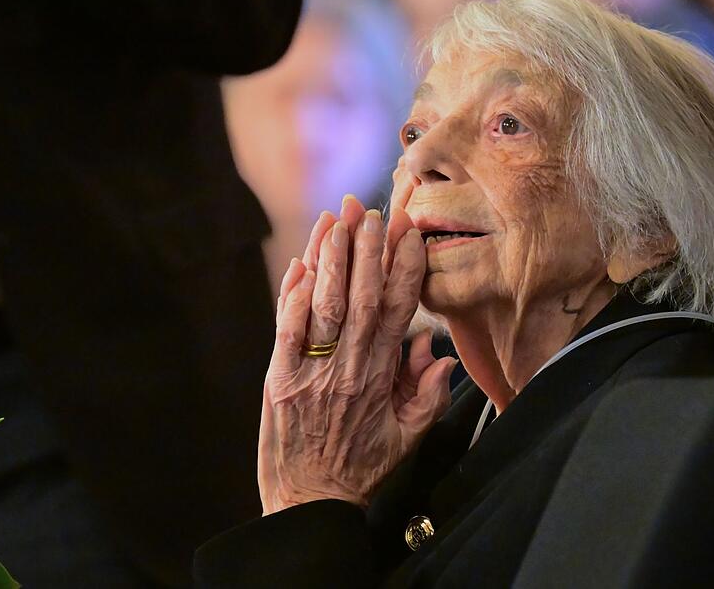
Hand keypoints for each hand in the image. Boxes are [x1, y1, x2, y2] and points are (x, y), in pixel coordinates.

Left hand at [259, 195, 456, 514]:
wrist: (308, 505)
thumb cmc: (358, 472)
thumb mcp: (407, 439)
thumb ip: (427, 393)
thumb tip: (435, 349)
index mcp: (381, 380)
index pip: (399, 311)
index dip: (404, 268)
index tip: (408, 233)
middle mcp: (348, 370)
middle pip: (362, 297)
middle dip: (367, 248)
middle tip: (370, 209)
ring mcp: (310, 373)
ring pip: (325, 305)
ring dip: (331, 258)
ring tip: (336, 219)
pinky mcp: (278, 380)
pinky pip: (286, 328)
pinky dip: (292, 294)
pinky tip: (300, 263)